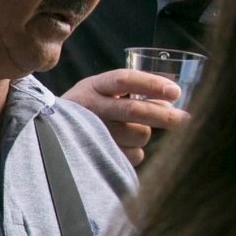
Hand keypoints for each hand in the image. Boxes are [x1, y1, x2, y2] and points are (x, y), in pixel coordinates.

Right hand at [63, 69, 189, 164]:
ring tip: (127, 132)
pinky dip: (135, 152)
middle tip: (186, 119)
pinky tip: (120, 146)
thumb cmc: (86, 110)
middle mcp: (90, 107)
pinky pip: (134, 155)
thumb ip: (130, 91)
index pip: (124, 79)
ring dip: (144, 134)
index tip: (175, 91)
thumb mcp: (100, 92)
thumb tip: (171, 99)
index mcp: (93, 86)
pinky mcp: (97, 156)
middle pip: (134, 110)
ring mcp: (92, 133)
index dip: (151, 84)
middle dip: (164, 115)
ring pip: (139, 134)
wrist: (49, 134)